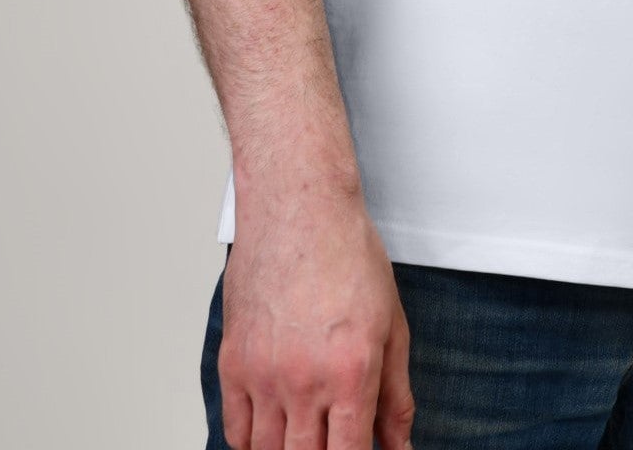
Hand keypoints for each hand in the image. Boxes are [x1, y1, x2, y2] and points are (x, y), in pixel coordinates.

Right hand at [217, 187, 415, 449]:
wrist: (298, 206)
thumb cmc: (347, 255)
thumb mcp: (391, 324)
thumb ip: (396, 393)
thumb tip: (399, 445)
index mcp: (351, 372)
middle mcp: (304, 380)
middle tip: (333, 441)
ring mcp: (263, 374)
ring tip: (307, 436)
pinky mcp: (233, 362)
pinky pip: (235, 430)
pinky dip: (253, 442)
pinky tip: (273, 431)